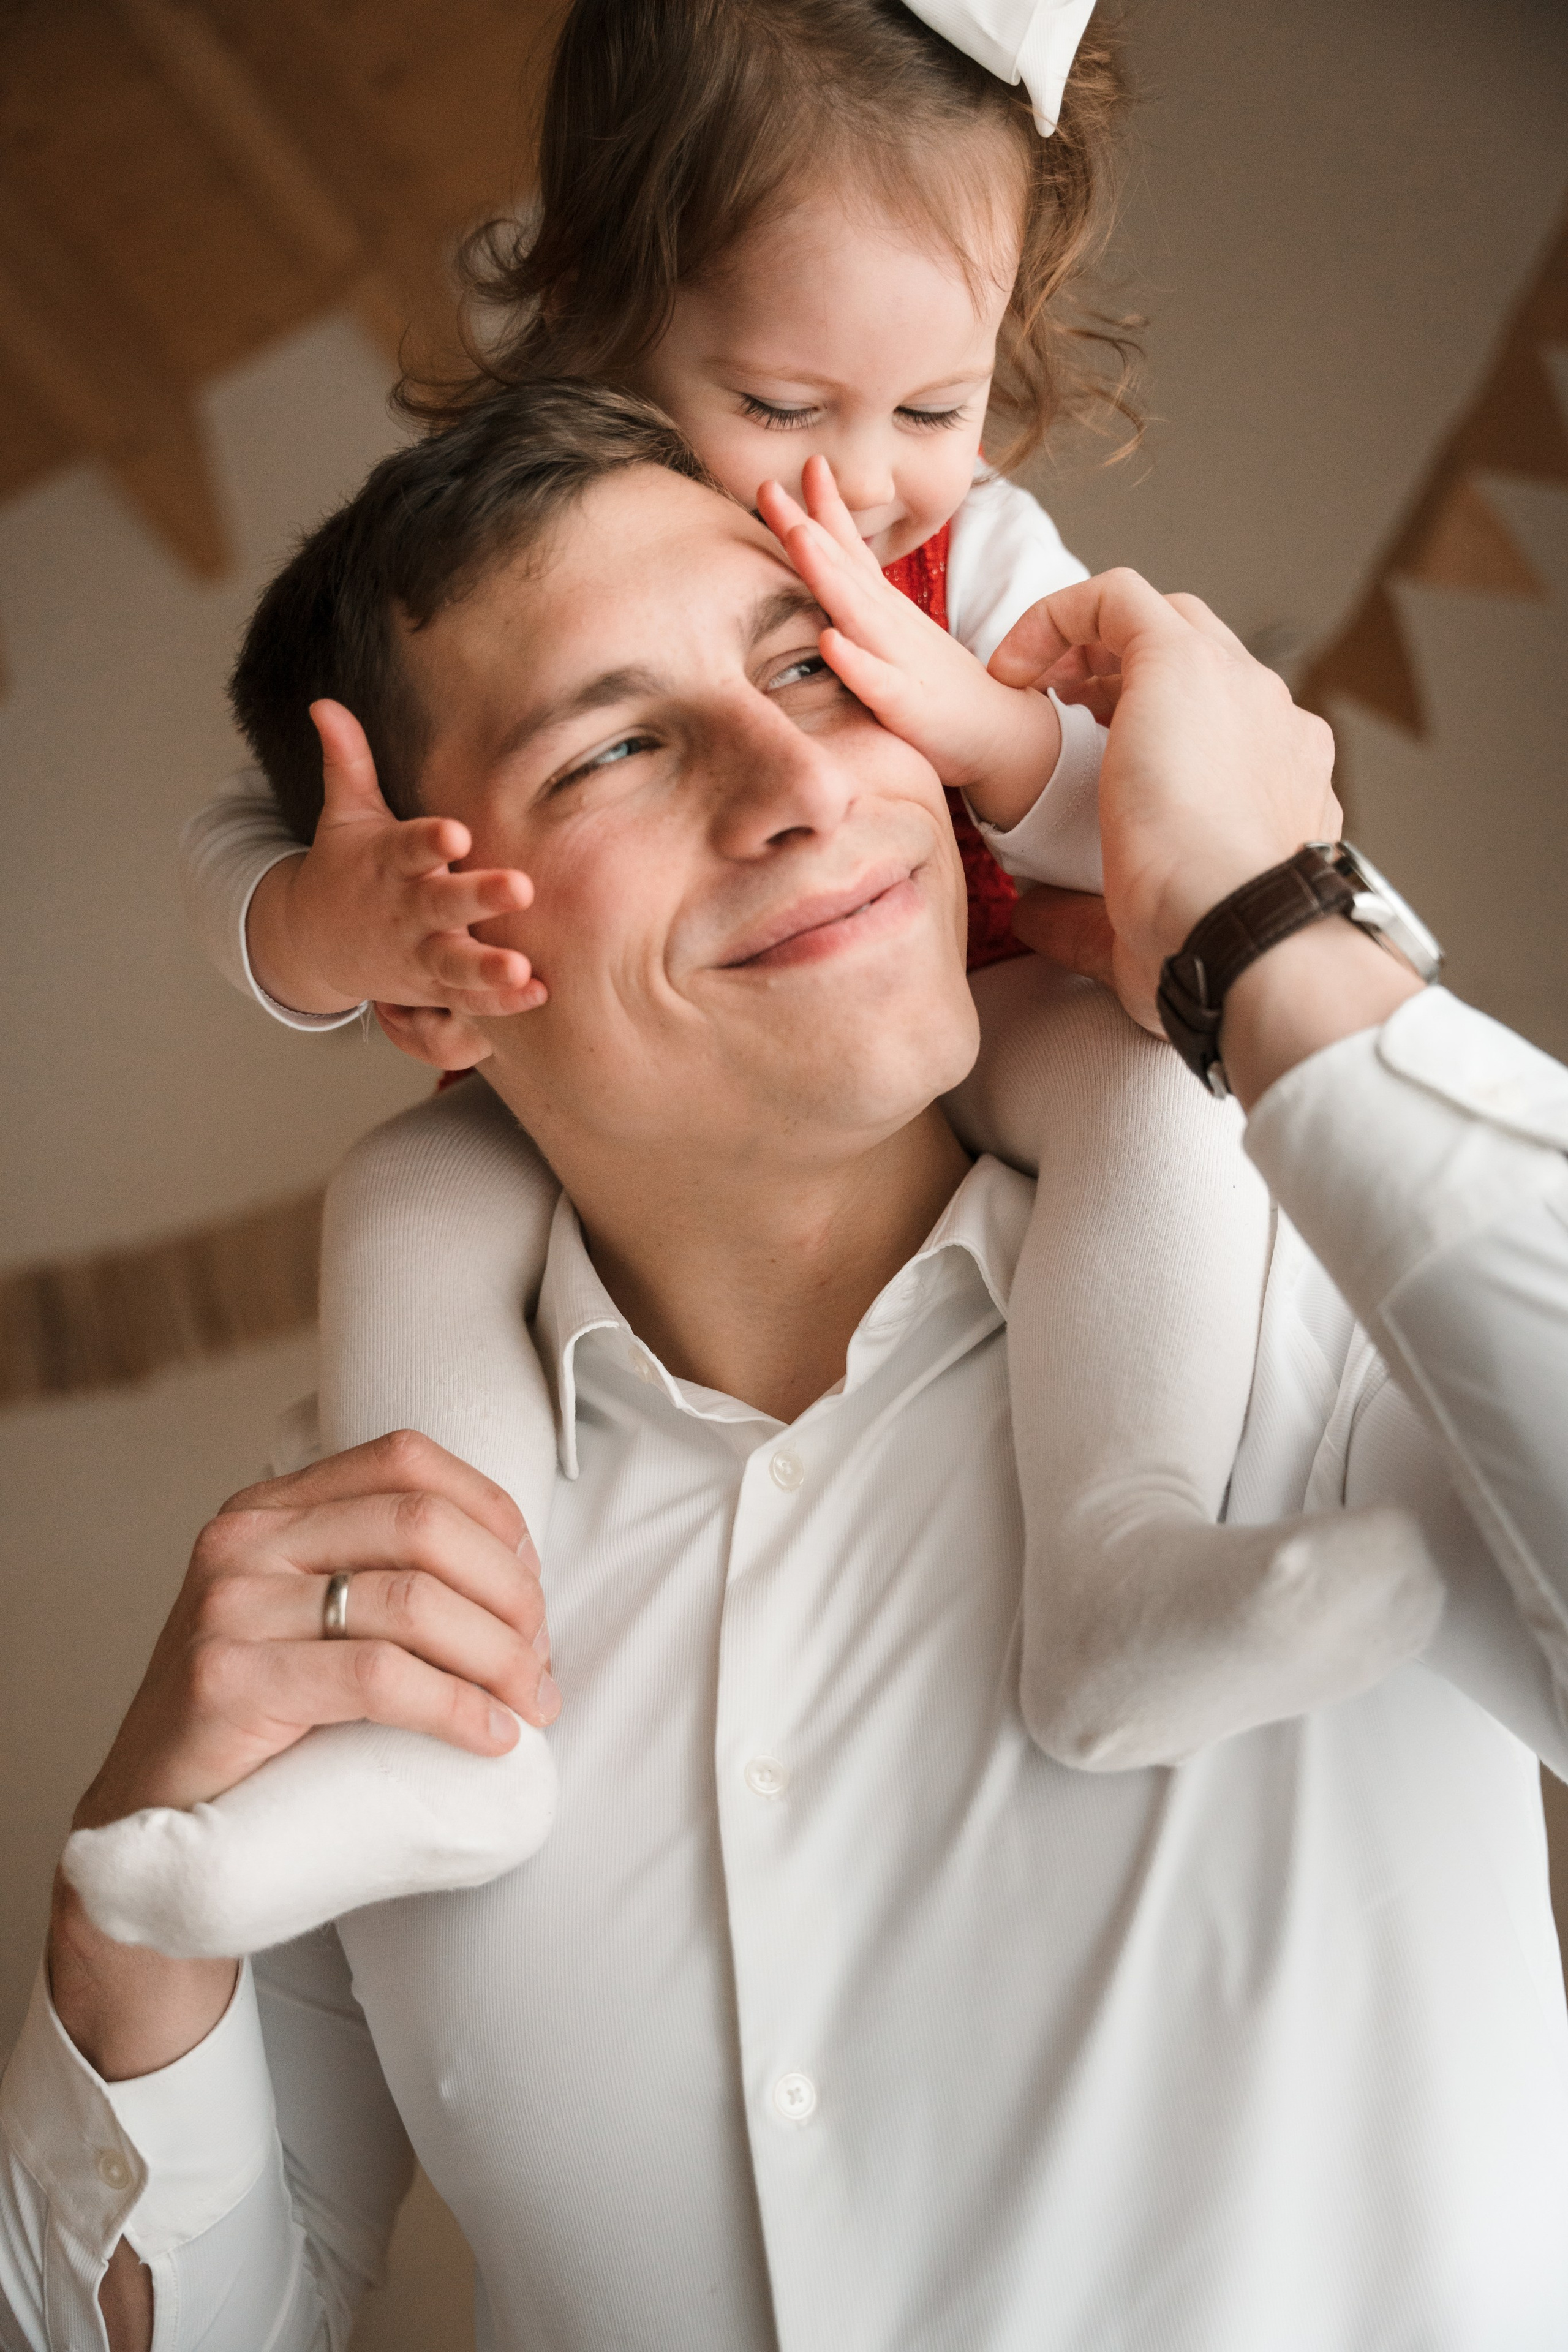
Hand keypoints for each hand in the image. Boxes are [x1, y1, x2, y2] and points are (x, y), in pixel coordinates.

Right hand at [74, 1431, 558, 1838]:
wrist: (147, 1819)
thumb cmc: (255, 1726)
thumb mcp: (308, 1622)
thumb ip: (375, 1575)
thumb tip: (518, 1577)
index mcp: (269, 1509)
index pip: (406, 1462)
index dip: (491, 1516)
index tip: (532, 1585)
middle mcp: (244, 1539)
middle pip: (422, 1525)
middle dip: (510, 1593)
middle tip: (542, 1662)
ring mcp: (229, 1605)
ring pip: (411, 1601)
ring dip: (499, 1656)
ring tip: (532, 1703)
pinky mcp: (227, 1679)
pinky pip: (376, 1677)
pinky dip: (455, 1706)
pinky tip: (490, 1735)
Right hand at [244, 703, 546, 1019]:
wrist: (313, 941)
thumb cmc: (346, 866)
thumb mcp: (343, 815)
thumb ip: (347, 761)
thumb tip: (323, 701)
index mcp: (388, 861)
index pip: (410, 847)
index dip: (431, 840)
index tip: (457, 832)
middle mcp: (404, 908)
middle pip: (441, 904)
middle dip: (477, 897)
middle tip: (519, 887)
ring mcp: (417, 952)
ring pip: (454, 962)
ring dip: (487, 967)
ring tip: (520, 967)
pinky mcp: (431, 985)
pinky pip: (467, 998)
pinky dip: (498, 1002)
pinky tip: (537, 992)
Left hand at [757, 457, 1062, 829]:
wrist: (1005, 738)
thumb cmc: (941, 694)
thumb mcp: (896, 642)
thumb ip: (862, 613)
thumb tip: (825, 583)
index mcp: (885, 612)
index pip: (852, 551)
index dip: (824, 509)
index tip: (803, 463)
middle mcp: (891, 626)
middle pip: (844, 569)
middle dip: (807, 525)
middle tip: (769, 485)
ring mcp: (901, 662)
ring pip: (857, 612)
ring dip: (826, 572)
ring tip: (797, 535)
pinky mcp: (909, 707)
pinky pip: (878, 683)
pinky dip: (853, 662)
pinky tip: (829, 642)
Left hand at [991, 571, 1341, 1009]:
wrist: (1242, 934)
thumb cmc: (1205, 951)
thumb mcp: (1140, 937)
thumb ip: (1085, 919)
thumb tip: (1033, 913)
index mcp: (1279, 777)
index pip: (1221, 715)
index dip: (1148, 715)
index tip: (1089, 741)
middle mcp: (1270, 719)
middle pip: (1198, 653)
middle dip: (1124, 668)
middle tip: (1062, 708)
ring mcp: (1236, 684)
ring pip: (1163, 619)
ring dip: (1093, 642)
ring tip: (1033, 683)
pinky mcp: (1181, 662)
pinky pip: (1115, 597)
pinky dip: (1059, 615)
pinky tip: (1013, 667)